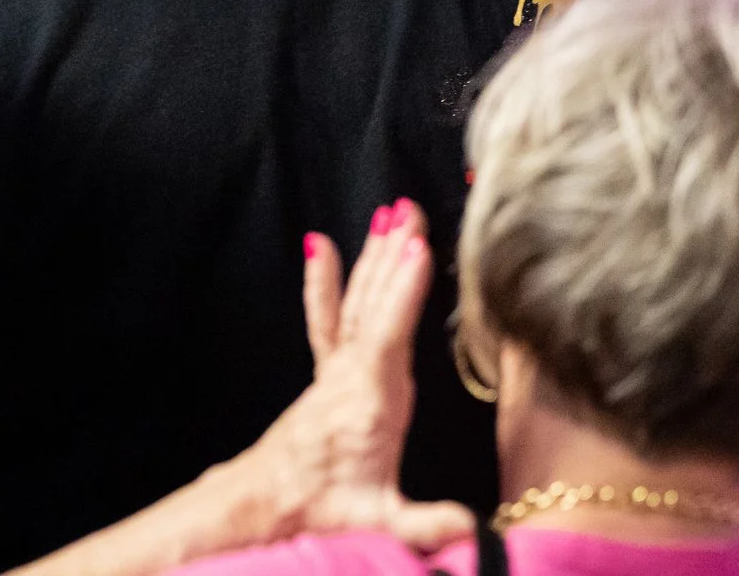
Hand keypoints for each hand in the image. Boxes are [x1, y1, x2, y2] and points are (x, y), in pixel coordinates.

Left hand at [235, 199, 473, 551]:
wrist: (269, 503)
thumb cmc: (322, 508)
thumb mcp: (377, 520)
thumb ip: (422, 522)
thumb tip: (469, 529)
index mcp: (371, 401)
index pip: (388, 335)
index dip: (403, 292)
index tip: (417, 249)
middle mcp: (352, 374)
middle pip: (376, 303)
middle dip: (394, 255)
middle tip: (408, 209)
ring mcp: (339, 369)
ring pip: (358, 301)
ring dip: (374, 258)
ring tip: (387, 214)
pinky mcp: (330, 372)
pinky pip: (328, 317)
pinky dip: (324, 281)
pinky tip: (317, 246)